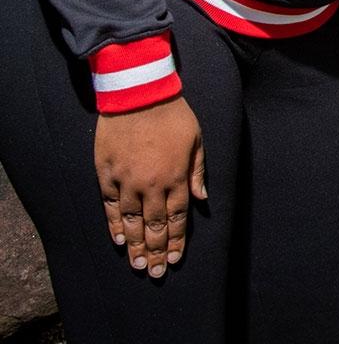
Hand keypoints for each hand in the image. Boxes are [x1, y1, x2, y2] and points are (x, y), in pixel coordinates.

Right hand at [94, 96, 206, 277]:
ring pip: (131, 221)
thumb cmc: (173, 114)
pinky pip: (111, 206)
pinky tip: (118, 240)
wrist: (139, 95)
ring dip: (135, 246)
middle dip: (157, 251)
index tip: (176, 258)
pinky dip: (115, 224)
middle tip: (158, 272)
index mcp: (176, 176)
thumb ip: (198, 171)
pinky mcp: (107, 174)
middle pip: (154, 226)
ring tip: (139, 265)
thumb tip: (202, 198)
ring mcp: (127, 180)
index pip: (177, 217)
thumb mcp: (196, 139)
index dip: (177, 240)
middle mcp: (151, 184)